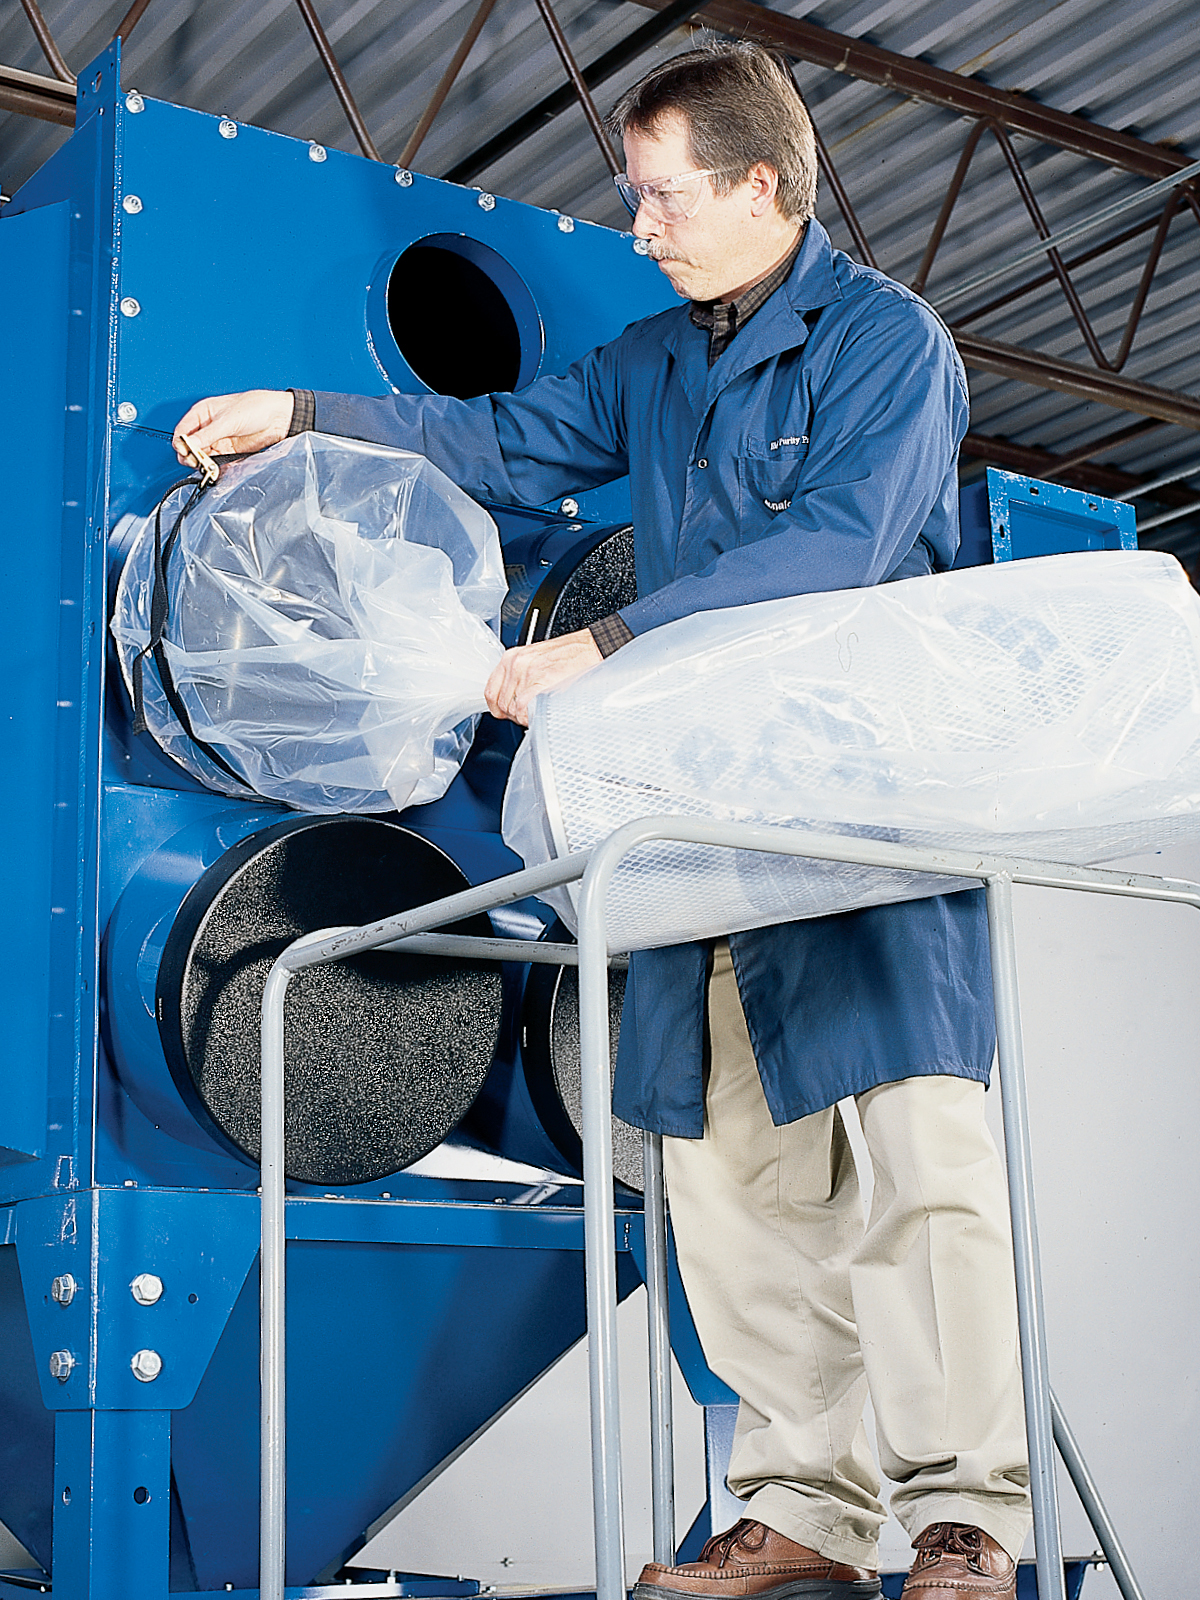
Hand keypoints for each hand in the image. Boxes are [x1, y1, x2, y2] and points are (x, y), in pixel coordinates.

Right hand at [172, 390, 294, 470]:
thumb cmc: (256, 408)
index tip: (186, 451)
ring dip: (202, 463)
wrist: (278, 418)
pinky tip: (215, 469)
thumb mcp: (228, 420)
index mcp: (203, 413)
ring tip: (207, 466)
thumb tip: (190, 444)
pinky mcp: (229, 452)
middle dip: (190, 455)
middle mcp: (208, 427)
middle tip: (197, 461)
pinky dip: (213, 467)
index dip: (181, 442)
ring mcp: (218, 440)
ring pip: (201, 456)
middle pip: (190, 446)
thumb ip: (209, 434)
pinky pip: (215, 462)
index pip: (183, 430)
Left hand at [485, 629, 602, 725]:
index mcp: (512, 657)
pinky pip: (524, 710)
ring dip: (525, 717)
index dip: (498, 707)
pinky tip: (542, 714)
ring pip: (513, 710)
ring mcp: (526, 674)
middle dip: (515, 715)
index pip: (491, 691)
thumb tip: (514, 699)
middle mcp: (515, 664)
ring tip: (540, 712)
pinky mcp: (538, 683)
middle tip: (530, 714)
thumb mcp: (537, 660)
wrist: (592, 649)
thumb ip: (521, 677)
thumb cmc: (571, 655)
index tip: (507, 713)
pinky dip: (531, 717)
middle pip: (502, 704)